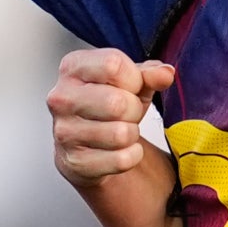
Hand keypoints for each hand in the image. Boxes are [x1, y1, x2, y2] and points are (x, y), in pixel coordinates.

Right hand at [47, 49, 173, 187]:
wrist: (87, 144)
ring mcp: (64, 132)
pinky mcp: (74, 161)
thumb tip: (165, 73)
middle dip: (134, 110)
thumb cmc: (106, 106)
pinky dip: (131, 156)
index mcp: (72, 68)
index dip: (133, 78)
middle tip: (126, 113)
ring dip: (132, 134)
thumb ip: (149, 74)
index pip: (113, 65)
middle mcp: (62, 98)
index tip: (130, 86)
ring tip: (121, 130)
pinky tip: (119, 149)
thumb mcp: (130, 83)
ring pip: (121, 134)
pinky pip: (121, 159)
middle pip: (118, 102)